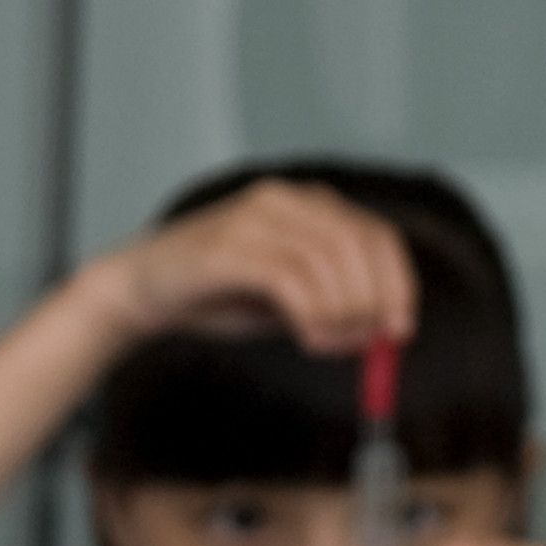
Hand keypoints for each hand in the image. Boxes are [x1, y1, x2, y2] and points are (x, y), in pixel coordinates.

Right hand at [82, 177, 414, 353]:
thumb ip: (337, 303)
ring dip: (342, 314)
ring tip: (327, 343)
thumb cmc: (223, 293)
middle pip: (359, 245)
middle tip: (365, 343)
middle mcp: (286, 201)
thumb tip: (387, 330)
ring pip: (329, 261)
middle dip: (373, 302)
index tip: (399, 331)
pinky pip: (292, 280)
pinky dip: (313, 316)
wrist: (146, 289)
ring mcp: (255, 218)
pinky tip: (308, 339)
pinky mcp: (228, 247)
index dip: (398, 284)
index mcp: (309, 205)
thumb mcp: (293, 298)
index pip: (378, 235)